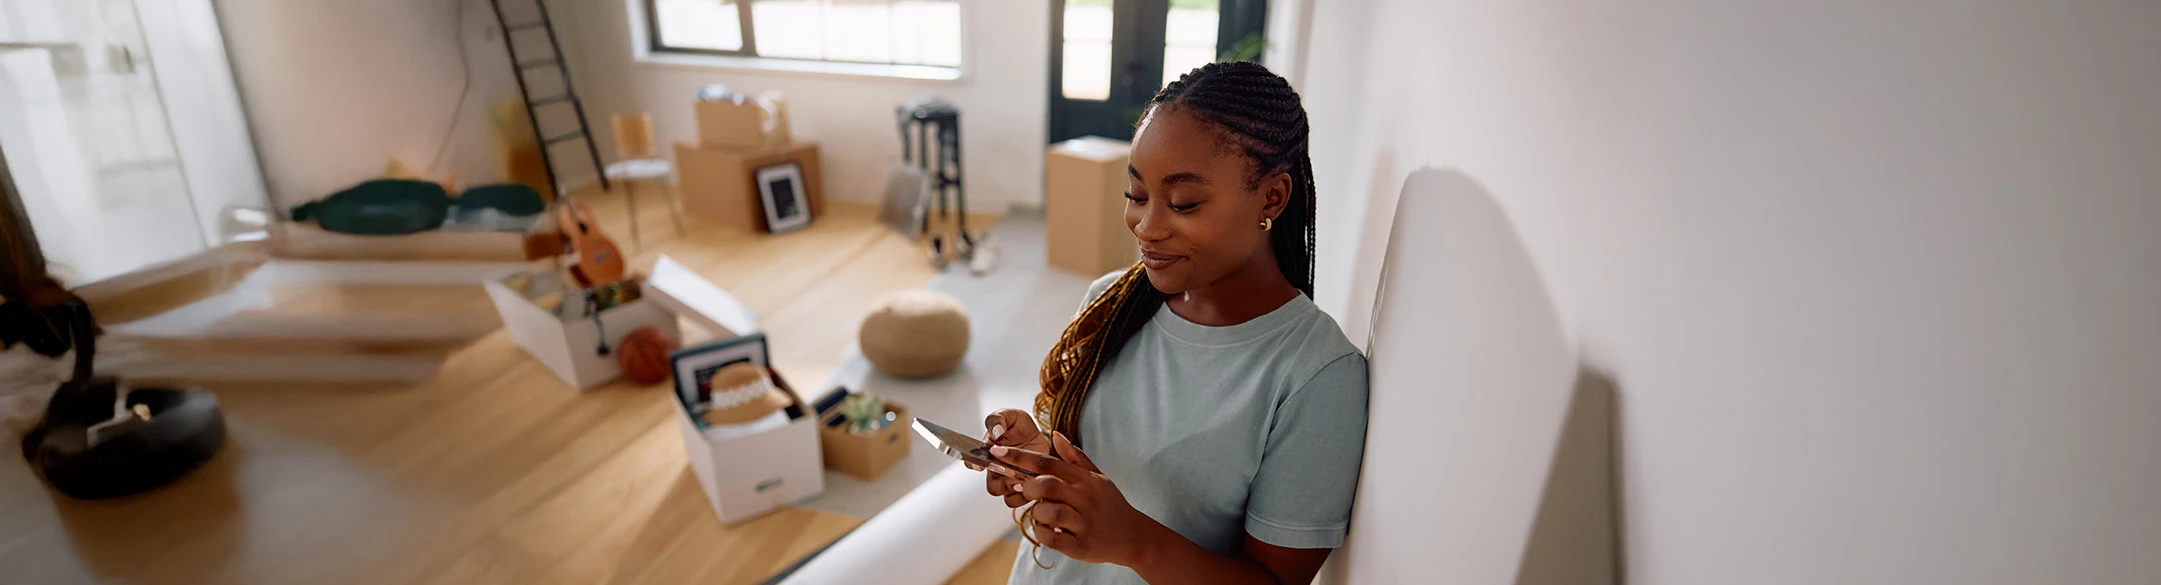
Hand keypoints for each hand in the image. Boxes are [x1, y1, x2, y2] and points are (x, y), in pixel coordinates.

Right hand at [975, 409, 1051, 505]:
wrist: (1037, 433)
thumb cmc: (1018, 425)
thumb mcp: (1008, 415)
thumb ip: (998, 420)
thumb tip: (997, 431)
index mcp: (988, 453)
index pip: (972, 463)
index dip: (974, 466)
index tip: (980, 466)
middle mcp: (997, 470)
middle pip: (993, 487)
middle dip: (1003, 483)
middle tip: (1014, 475)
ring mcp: (1011, 480)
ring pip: (1008, 497)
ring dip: (1017, 491)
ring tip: (1027, 481)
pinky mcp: (1026, 486)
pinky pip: (1023, 500)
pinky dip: (1028, 496)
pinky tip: (1037, 485)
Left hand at [995, 432, 1162, 566]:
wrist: (1133, 536)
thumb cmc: (1110, 504)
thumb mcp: (1098, 477)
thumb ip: (1075, 457)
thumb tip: (1055, 435)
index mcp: (1086, 480)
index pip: (1049, 462)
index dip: (1020, 457)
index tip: (998, 452)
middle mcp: (1085, 499)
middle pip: (1047, 485)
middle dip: (1029, 486)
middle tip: (1025, 489)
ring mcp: (1083, 523)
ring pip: (1049, 512)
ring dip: (1037, 512)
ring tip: (1042, 512)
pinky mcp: (1080, 546)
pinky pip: (1051, 538)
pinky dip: (1042, 532)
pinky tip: (1047, 529)